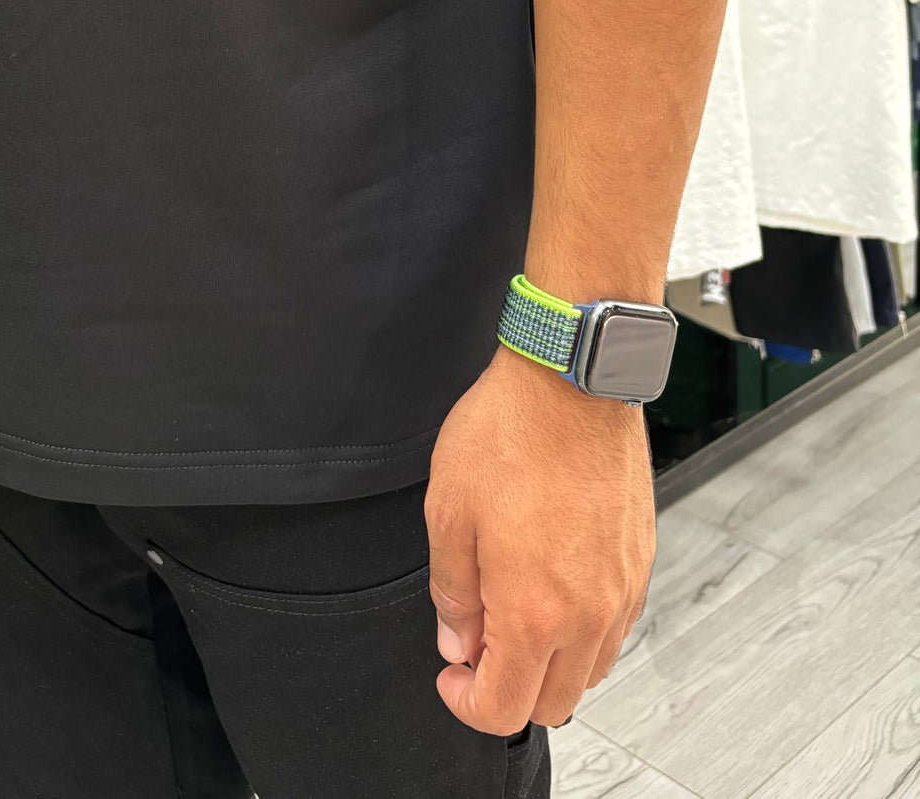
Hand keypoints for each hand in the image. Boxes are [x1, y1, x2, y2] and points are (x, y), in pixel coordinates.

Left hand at [425, 345, 653, 732]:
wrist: (573, 380)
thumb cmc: (509, 433)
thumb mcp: (448, 513)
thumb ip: (452, 594)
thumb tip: (459, 644)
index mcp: (534, 613)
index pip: (505, 709)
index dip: (467, 704)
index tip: (452, 674)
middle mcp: (589, 615)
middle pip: (553, 704)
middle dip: (508, 690)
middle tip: (476, 644)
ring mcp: (622, 590)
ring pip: (590, 671)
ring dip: (549, 663)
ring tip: (512, 609)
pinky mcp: (641, 562)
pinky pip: (616, 627)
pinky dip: (583, 630)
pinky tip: (551, 585)